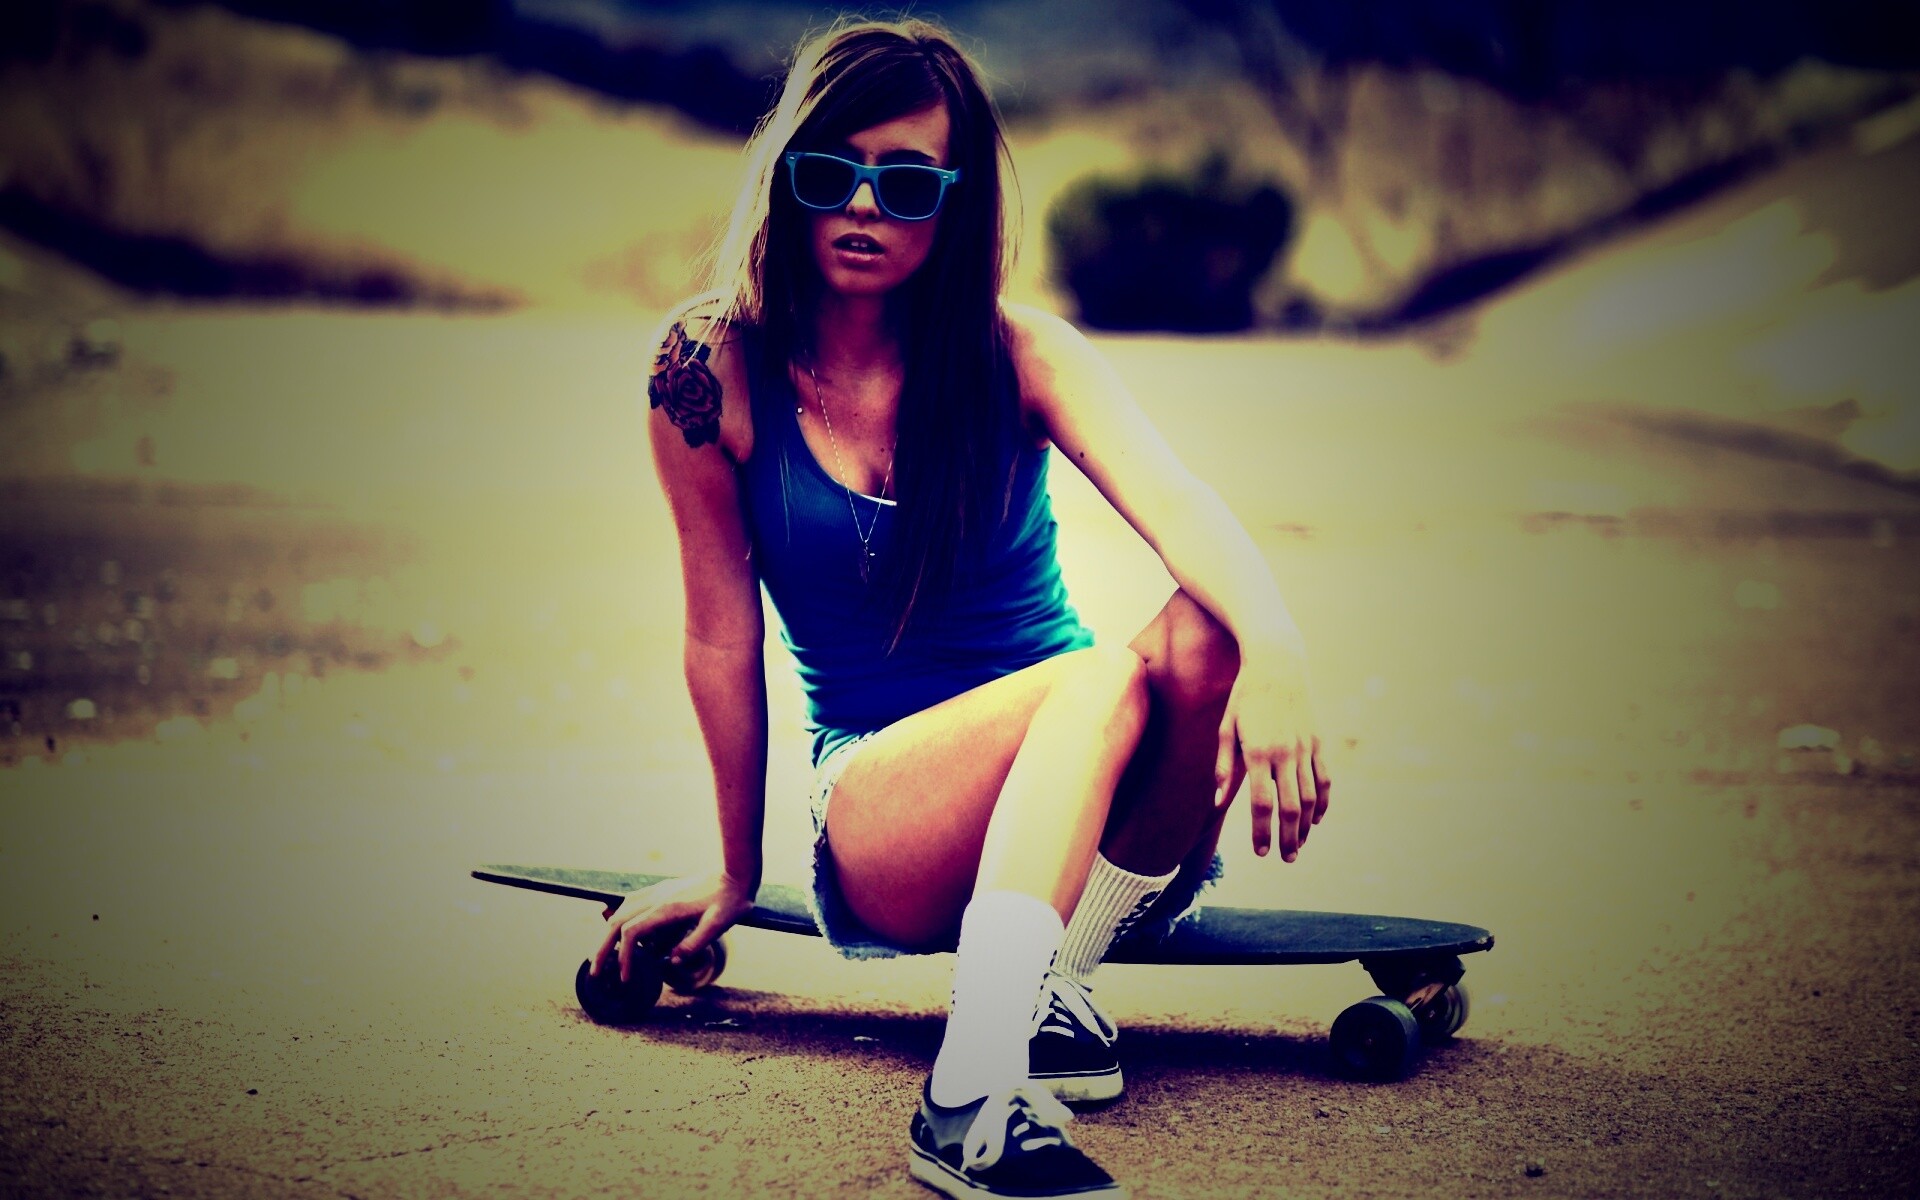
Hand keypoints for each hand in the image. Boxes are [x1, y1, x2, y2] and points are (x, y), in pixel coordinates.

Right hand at [590, 872, 754, 983]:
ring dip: (609, 933)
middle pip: (617, 922)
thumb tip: (670, 962)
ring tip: (605, 955)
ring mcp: (659, 891)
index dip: (624, 957)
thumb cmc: (732, 900)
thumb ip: (694, 943)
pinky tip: (623, 928)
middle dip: (604, 948)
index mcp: (667, 908)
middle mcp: (657, 897)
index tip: (625, 978)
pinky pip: (633, 903)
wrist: (737, 872)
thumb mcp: (720, 924)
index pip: (632, 933)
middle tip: (595, 972)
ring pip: (622, 910)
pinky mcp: (665, 890)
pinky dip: (622, 918)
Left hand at [1213, 651, 1331, 862]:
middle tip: (1286, 858)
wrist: (1278, 665)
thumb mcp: (1226, 728)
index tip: (1260, 851)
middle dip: (1288, 837)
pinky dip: (1323, 802)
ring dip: (1306, 826)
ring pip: (1311, 797)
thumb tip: (1218, 803)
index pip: (1262, 803)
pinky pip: (1325, 779)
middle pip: (1290, 807)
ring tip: (1298, 845)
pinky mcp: (1318, 742)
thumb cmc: (1245, 697)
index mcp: (1258, 751)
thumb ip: (1224, 767)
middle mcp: (1284, 753)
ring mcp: (1304, 748)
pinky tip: (1316, 819)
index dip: (1262, 831)